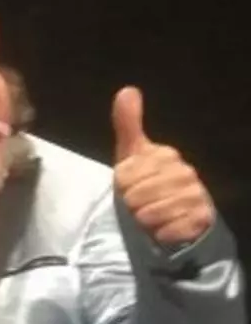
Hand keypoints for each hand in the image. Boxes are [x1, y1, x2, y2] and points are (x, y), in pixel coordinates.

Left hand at [112, 86, 213, 244]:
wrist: (173, 217)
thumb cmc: (147, 184)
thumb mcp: (132, 154)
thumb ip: (128, 123)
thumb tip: (127, 89)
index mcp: (166, 156)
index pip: (124, 176)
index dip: (120, 187)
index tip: (129, 187)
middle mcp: (185, 173)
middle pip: (137, 197)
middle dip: (132, 205)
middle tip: (140, 205)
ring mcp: (197, 196)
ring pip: (152, 214)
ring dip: (145, 221)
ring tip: (151, 217)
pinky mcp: (202, 220)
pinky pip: (169, 230)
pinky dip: (161, 234)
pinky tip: (165, 228)